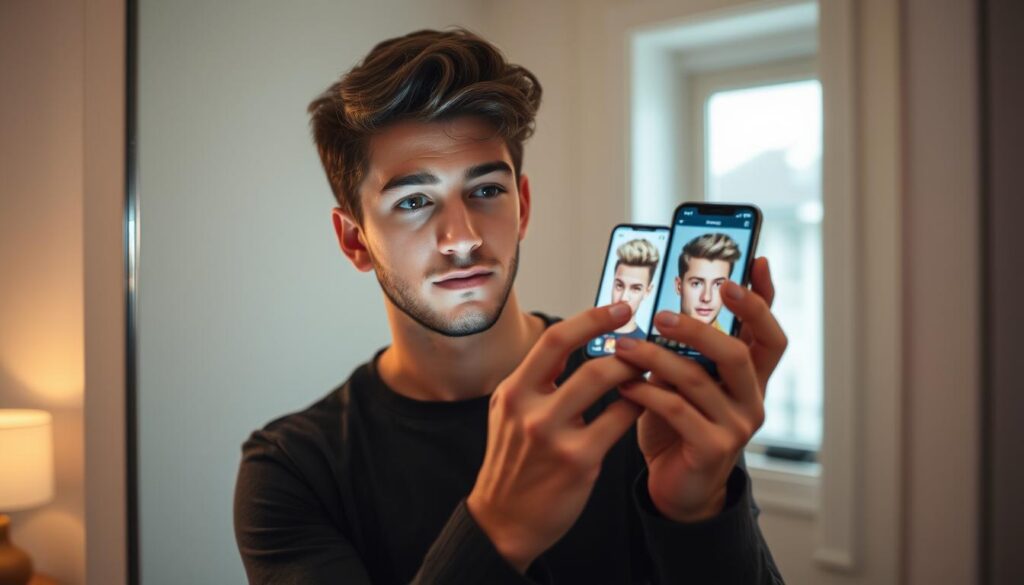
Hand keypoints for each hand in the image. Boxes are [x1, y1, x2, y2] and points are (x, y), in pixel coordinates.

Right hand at [467, 302, 645, 571]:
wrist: (503, 520)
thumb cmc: (513, 464)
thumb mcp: (508, 412)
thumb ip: (536, 380)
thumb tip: (574, 342)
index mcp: (513, 391)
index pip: (554, 341)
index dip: (591, 319)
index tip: (621, 309)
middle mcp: (528, 409)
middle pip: (586, 361)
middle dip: (625, 347)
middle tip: (647, 340)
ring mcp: (553, 435)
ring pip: (604, 386)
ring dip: (633, 372)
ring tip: (649, 368)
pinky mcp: (578, 460)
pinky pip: (618, 421)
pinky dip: (636, 405)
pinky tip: (645, 401)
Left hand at [612, 258, 786, 521]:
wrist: (676, 487)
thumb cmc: (676, 426)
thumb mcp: (681, 381)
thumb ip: (679, 351)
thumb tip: (653, 307)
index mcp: (749, 377)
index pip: (768, 331)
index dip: (765, 297)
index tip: (756, 262)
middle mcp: (752, 398)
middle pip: (740, 352)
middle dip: (700, 328)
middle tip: (662, 314)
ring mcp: (737, 425)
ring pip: (701, 380)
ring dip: (656, 359)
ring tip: (623, 348)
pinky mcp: (714, 449)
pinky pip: (679, 412)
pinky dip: (647, 395)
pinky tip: (624, 387)